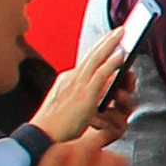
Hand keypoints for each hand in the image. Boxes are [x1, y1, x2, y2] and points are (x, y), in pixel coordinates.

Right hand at [27, 26, 128, 145]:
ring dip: (110, 44)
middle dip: (107, 40)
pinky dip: (111, 62)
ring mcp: (77, 85)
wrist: (42, 136)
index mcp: (67, 80)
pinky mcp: (84, 95)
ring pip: (97, 59)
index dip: (100, 49)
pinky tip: (122, 54)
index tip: (111, 39)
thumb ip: (80, 93)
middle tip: (120, 29)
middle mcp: (71, 78)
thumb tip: (103, 84)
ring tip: (123, 34)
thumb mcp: (66, 104)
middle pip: (92, 55)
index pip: (86, 61)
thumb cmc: (54, 125)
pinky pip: (101, 74)